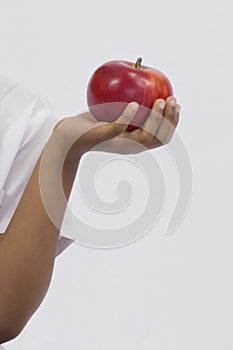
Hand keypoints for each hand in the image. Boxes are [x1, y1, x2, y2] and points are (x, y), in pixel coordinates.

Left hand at [53, 96, 179, 161]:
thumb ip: (128, 103)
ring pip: (144, 136)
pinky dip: (128, 117)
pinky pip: (118, 129)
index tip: (176, 104)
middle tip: (171, 100)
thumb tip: (140, 78)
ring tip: (158, 100)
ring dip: (155, 118)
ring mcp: (118, 144)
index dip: (173, 122)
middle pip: (158, 138)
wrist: (69, 136)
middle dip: (169, 120)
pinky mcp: (103, 137)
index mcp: (136, 142)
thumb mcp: (114, 112)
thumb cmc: (93, 123)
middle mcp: (130, 146)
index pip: (162, 136)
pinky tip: (134, 104)